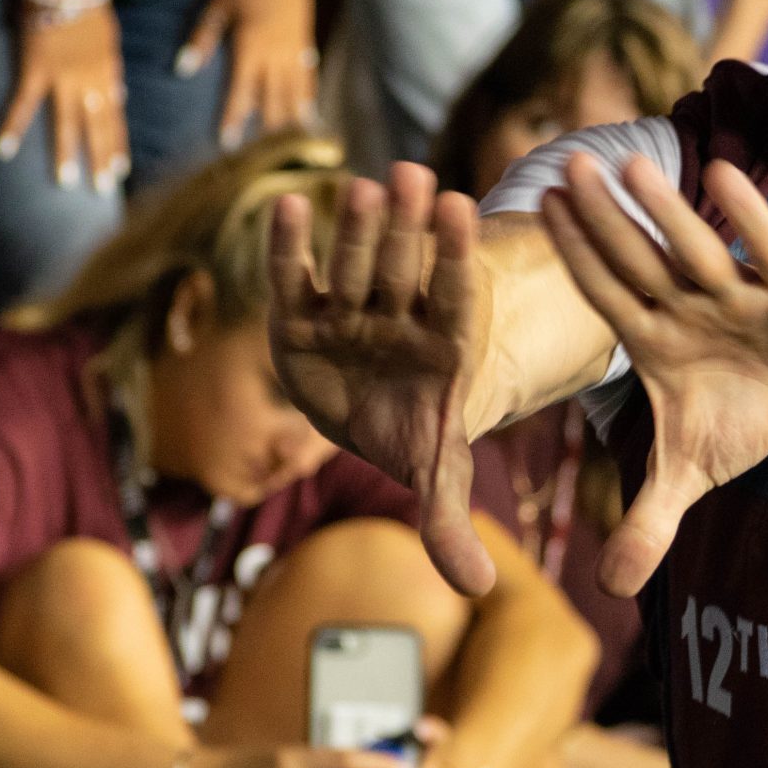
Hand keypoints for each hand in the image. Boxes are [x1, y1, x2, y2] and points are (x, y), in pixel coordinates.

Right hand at [0, 0, 128, 193]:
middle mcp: (89, 81)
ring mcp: (62, 78)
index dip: (117, 144)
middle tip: (103, 189)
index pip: (115, 117)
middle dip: (101, 159)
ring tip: (67, 184)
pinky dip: (10, 128)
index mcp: (107, 73)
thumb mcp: (109, 37)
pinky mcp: (34, 70)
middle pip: (98, 127)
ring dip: (67, 155)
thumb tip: (120, 94)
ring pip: (66, 124)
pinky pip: (21, 105)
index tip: (121, 170)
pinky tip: (1, 151)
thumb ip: (112, 67)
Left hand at [176, 0, 318, 143]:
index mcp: (251, 47)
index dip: (233, 118)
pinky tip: (307, 120)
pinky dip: (307, 103)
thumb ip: (202, 37)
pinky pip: (308, 83)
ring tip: (279, 144)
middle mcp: (275, 57)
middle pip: (270, 103)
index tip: (225, 141)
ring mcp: (294, 56)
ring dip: (285, 122)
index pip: (240, 92)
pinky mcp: (306, 50)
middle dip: (261, 129)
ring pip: (292, 98)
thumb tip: (183, 69)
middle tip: (253, 152)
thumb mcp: (219, 4)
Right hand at [268, 164, 496, 597]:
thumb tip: (478, 589)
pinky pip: (298, 277)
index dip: (454, 257)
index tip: (463, 210)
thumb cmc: (412, 432)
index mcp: (440, 350)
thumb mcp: (435, 474)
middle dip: (406, 228)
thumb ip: (447, 522)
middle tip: (413, 177)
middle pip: (403, 270)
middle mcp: (397, 321)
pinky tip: (289, 207)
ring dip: (358, 226)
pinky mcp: (304, 315)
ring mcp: (352, 312)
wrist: (370, 415)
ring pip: (356, 264)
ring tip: (366, 182)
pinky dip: (291, 247)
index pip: (451, 296)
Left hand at [541, 149, 767, 594]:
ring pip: (698, 253)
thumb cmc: (744, 412)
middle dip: (604, 222)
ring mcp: (742, 298)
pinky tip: (723, 176)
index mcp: (656, 340)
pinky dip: (751, 224)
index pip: (606, 296)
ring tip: (626, 166)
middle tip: (561, 168)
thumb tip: (610, 590)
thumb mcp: (692, 474)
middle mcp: (691, 308)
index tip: (533, 216)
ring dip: (665, 213)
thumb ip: (647, 523)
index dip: (574, 262)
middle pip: (640, 262)